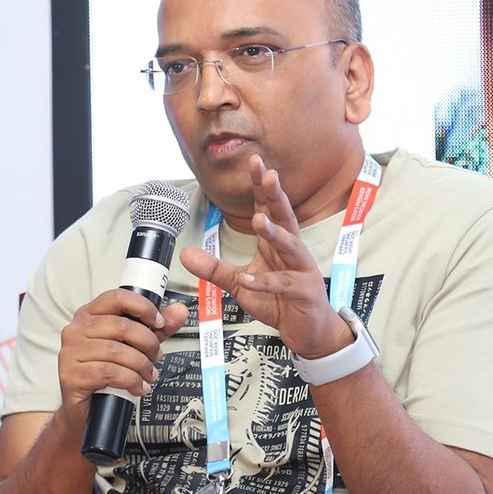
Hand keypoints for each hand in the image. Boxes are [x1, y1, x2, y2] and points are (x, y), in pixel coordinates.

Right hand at [57, 287, 187, 423]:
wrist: (84, 408)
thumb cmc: (105, 373)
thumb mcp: (134, 346)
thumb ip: (155, 329)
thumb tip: (178, 311)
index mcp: (89, 315)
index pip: (117, 297)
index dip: (143, 308)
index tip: (159, 323)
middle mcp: (76, 329)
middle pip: (121, 326)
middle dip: (147, 343)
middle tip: (156, 357)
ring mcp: (70, 352)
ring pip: (116, 351)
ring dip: (141, 365)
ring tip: (148, 375)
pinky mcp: (70, 374)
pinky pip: (109, 372)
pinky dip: (130, 380)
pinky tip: (137, 386)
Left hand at [178, 155, 353, 358]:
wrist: (308, 332)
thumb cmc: (278, 302)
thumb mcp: (240, 283)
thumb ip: (214, 268)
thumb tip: (184, 253)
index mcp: (276, 243)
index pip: (268, 209)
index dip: (261, 186)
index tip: (255, 162)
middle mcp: (291, 251)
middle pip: (284, 217)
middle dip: (275, 195)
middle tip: (268, 174)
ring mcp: (301, 270)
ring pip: (290, 246)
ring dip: (274, 233)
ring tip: (259, 221)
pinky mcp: (304, 293)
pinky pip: (283, 285)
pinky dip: (264, 282)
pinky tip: (246, 278)